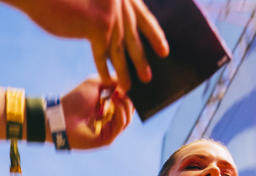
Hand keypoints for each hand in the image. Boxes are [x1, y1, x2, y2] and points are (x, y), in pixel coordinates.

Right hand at [14, 0, 168, 90]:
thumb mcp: (90, 1)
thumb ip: (105, 12)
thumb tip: (117, 33)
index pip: (143, 16)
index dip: (154, 34)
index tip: (164, 50)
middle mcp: (120, 2)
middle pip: (134, 36)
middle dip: (141, 58)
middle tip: (148, 77)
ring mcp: (111, 13)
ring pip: (120, 48)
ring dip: (125, 70)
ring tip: (129, 86)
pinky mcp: (97, 26)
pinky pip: (103, 54)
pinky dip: (105, 70)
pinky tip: (108, 81)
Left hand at [61, 78, 133, 149]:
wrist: (60, 115)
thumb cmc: (74, 100)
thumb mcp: (95, 83)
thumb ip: (112, 80)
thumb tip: (128, 80)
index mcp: (108, 110)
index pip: (126, 103)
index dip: (129, 93)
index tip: (129, 82)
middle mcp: (110, 122)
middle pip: (129, 112)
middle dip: (129, 98)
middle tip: (123, 88)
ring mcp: (109, 132)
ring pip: (127, 119)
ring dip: (125, 104)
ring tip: (117, 93)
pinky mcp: (106, 140)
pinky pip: (120, 125)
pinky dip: (120, 112)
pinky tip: (114, 101)